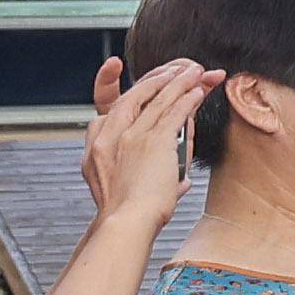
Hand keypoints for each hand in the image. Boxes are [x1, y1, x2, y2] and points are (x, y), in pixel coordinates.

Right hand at [79, 55, 213, 224]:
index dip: (128, 91)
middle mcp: (108, 136)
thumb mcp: (130, 192)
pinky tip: (198, 90)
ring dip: (178, 82)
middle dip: (158, 79)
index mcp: (96, 147)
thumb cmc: (129, 216)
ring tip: (193, 71)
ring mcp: (129, 136)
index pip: (112, 108)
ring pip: (156, 99)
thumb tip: (180, 181)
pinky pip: (173, 112)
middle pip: (134, 96)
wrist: (126, 224)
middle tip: (176, 70)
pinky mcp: (152, 141)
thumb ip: (151, 180)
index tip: (140, 82)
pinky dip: (187, 98)